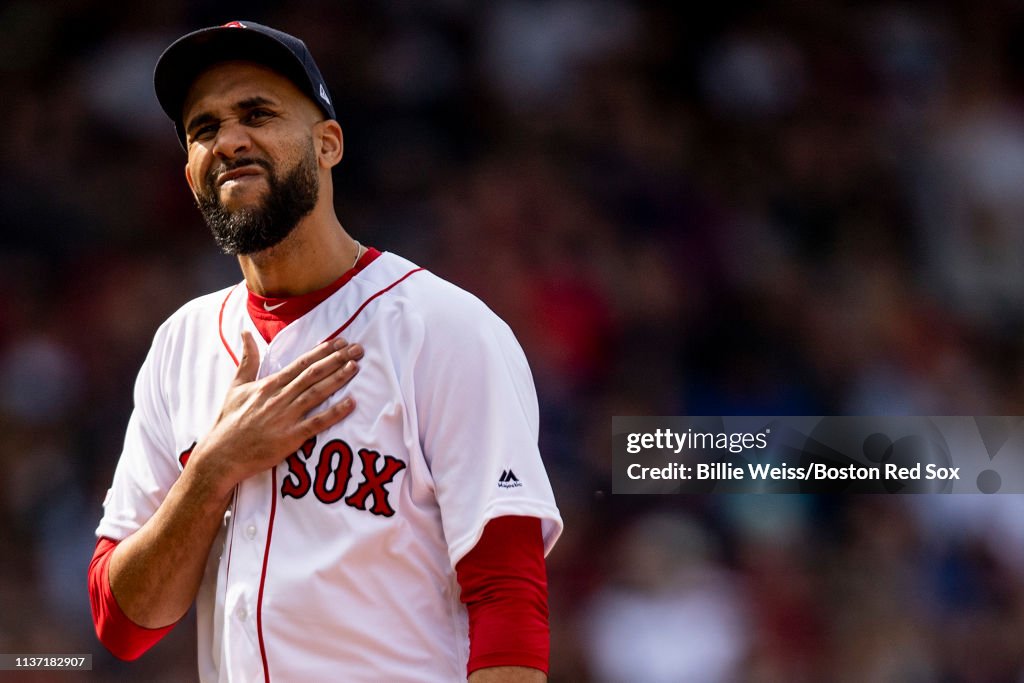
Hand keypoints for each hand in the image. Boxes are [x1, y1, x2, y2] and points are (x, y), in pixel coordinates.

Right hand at [190, 331, 361, 492]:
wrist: (222, 455)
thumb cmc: (229, 421)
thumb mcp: (236, 387)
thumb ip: (247, 360)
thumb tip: (245, 333)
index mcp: (269, 385)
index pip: (301, 363)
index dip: (322, 351)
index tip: (340, 342)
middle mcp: (279, 397)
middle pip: (313, 374)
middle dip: (337, 360)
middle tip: (358, 349)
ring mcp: (285, 417)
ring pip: (317, 393)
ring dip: (338, 378)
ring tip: (356, 366)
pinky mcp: (290, 438)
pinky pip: (317, 423)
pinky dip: (335, 413)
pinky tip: (351, 403)